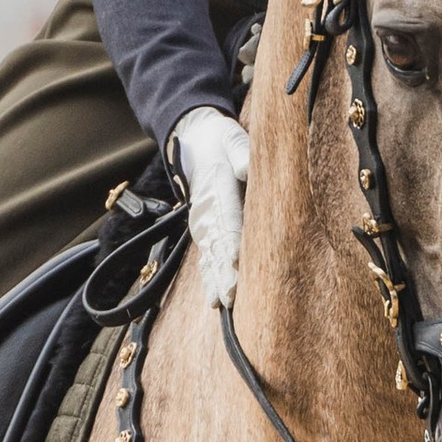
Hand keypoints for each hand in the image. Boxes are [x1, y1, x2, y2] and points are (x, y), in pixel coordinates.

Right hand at [172, 105, 250, 307]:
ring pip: (210, 256)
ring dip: (216, 281)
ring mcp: (203, 223)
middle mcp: (206, 211)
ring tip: (222, 304)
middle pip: (217, 245)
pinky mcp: (205, 230)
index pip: (225, 218)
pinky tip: (214, 300)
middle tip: (231, 296)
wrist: (194, 141)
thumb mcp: (231, 137)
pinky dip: (209, 279)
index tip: (234, 260)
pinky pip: (206, 257)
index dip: (230, 240)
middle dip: (223, 272)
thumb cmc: (220, 140)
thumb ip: (240, 151)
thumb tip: (246, 167)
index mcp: (215, 189)